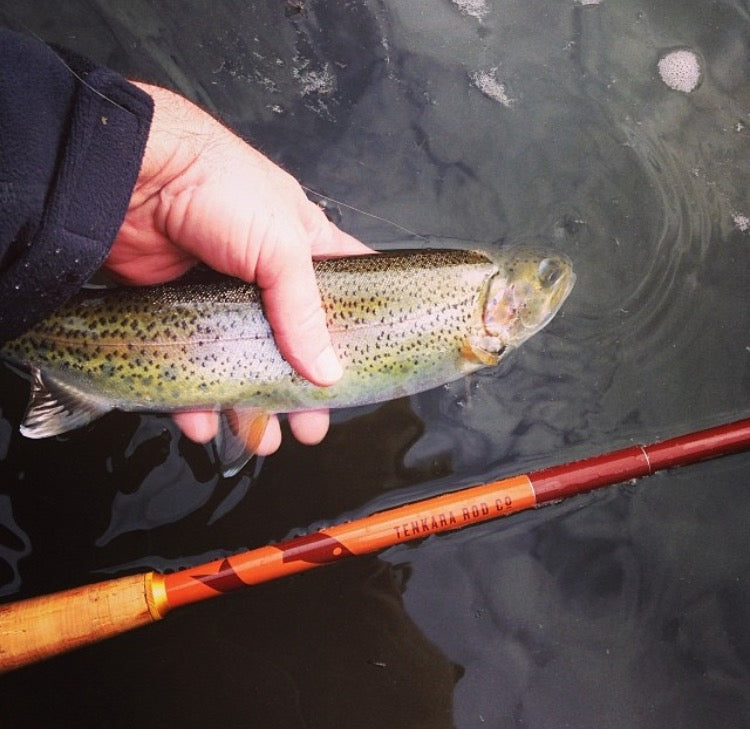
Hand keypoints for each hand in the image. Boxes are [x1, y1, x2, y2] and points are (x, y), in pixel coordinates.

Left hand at [105, 82, 370, 453]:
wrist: (132, 174)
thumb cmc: (218, 186)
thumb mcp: (281, 246)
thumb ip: (305, 311)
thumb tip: (327, 371)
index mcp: (303, 249)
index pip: (345, 293)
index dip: (358, 332)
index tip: (367, 371)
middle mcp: (266, 278)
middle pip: (293, 345)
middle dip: (302, 389)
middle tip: (311, 424)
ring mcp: (221, 299)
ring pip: (242, 363)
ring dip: (251, 405)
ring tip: (263, 438)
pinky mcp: (178, 314)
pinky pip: (191, 366)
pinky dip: (196, 399)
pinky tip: (203, 422)